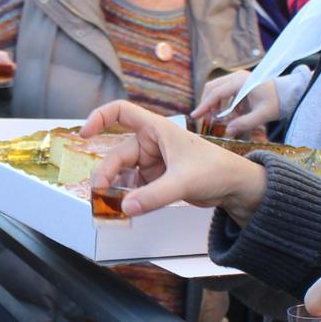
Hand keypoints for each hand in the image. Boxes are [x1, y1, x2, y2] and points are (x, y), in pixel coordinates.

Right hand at [81, 100, 266, 221]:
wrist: (235, 187)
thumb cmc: (216, 170)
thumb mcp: (184, 181)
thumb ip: (154, 195)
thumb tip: (125, 207)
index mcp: (157, 129)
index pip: (121, 111)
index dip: (99, 117)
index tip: (85, 134)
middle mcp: (151, 143)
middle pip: (117, 154)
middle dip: (107, 173)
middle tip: (100, 194)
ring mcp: (152, 162)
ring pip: (123, 173)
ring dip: (115, 189)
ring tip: (109, 206)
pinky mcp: (156, 180)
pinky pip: (134, 187)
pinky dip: (127, 198)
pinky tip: (125, 210)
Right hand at [190, 72, 278, 137]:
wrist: (290, 93)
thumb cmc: (278, 102)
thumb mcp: (263, 115)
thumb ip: (245, 123)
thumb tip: (228, 131)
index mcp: (240, 82)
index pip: (216, 93)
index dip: (204, 106)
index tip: (195, 116)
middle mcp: (236, 76)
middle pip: (212, 88)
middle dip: (207, 104)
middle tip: (207, 120)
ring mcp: (238, 78)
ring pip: (216, 88)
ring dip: (214, 103)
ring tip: (217, 118)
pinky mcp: (240, 82)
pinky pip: (224, 90)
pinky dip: (222, 102)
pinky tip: (231, 113)